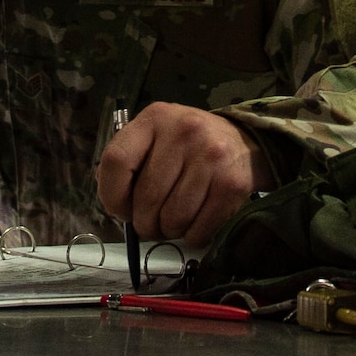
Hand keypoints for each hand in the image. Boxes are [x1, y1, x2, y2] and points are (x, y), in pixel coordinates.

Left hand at [95, 102, 270, 244]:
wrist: (244, 143)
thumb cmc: (189, 145)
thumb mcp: (155, 136)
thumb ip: (129, 161)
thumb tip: (114, 201)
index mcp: (155, 118)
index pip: (117, 161)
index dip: (111, 194)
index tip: (120, 209)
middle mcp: (184, 132)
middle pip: (147, 198)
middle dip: (144, 223)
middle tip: (150, 224)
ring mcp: (211, 157)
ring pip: (173, 218)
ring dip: (168, 231)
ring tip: (173, 222)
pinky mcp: (232, 184)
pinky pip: (199, 229)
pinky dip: (192, 237)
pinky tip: (194, 224)